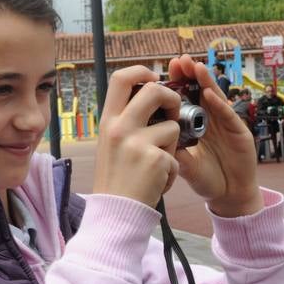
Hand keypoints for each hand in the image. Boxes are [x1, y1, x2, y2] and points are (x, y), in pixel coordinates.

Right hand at [92, 66, 182, 207]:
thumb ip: (125, 121)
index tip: (154, 76)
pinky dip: (171, 170)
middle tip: (173, 114)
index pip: (121, 78)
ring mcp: (138, 143)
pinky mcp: (156, 159)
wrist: (115, 213)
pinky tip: (157, 182)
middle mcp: (120, 127)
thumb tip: (150, 97)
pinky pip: (176, 156)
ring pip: (173, 127)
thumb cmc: (116, 179)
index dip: (141, 70)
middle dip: (172, 98)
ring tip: (156, 165)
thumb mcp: (110, 143)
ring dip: (172, 147)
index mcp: (108, 121)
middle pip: (154, 90)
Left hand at [167, 55, 263, 217]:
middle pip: (200, 91)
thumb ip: (171, 149)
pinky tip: (210, 94)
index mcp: (196, 123)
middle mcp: (212, 119)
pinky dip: (219, 104)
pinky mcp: (241, 133)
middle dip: (190, 74)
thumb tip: (148, 135)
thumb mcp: (183, 163)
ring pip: (216, 98)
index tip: (164, 70)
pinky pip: (229, 116)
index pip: (185, 97)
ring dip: (206, 82)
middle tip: (179, 60)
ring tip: (195, 67)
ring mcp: (227, 125)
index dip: (177, 83)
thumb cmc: (207, 178)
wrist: (229, 196)